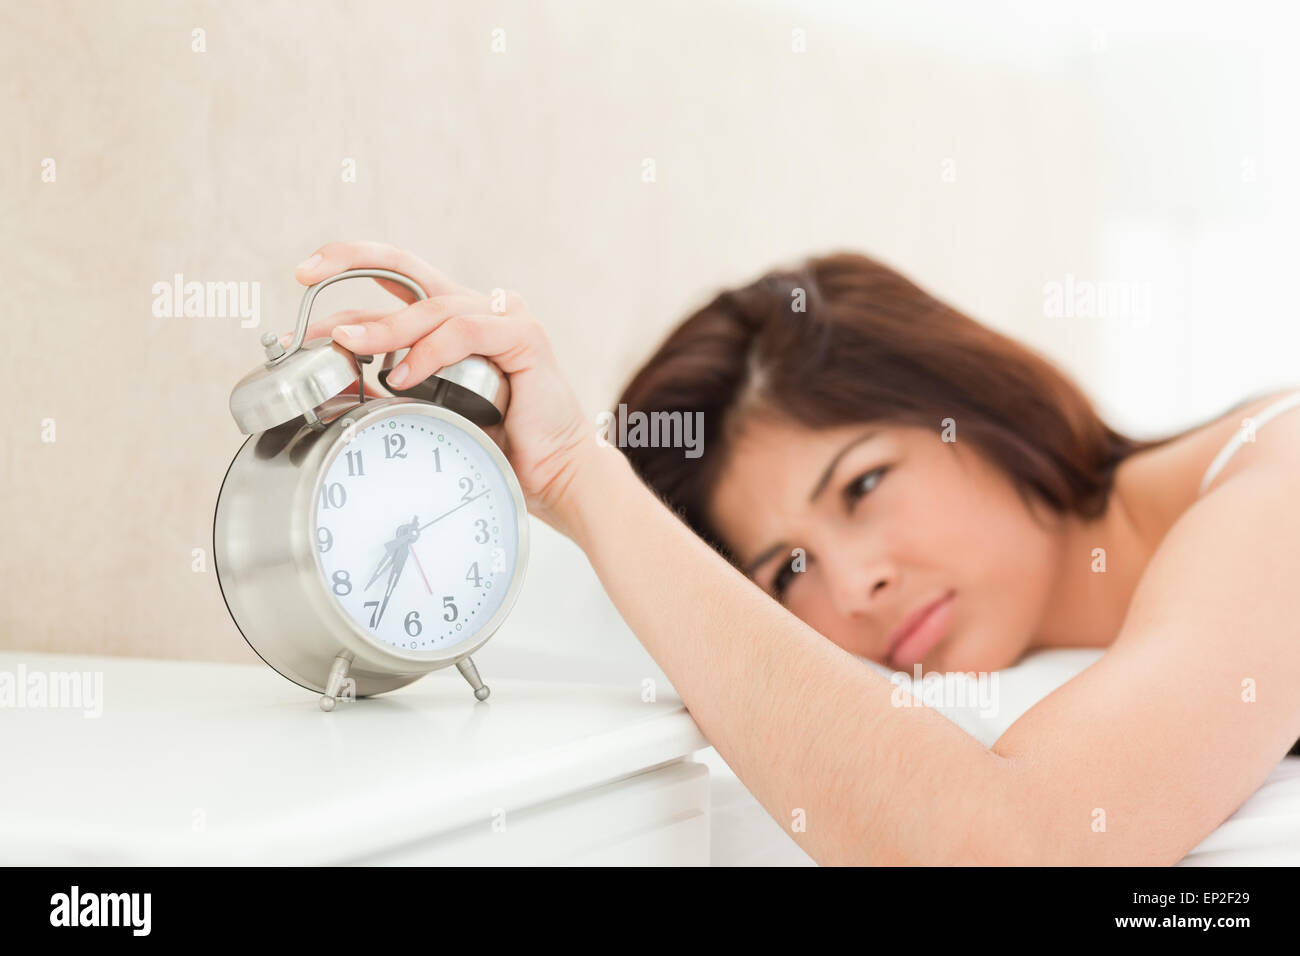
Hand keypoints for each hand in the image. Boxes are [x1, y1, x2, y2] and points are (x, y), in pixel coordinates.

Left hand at [292, 241, 602, 535]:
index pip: (395, 276)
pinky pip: (467, 333)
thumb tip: (332, 375)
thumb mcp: (425, 410)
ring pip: (431, 307)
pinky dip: (429, 351)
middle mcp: (478, 307)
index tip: (302, 279)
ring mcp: (504, 317)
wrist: (549, 475)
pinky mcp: (525, 337)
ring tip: (347, 347)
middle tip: (306, 281)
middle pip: (406, 267)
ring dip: (384, 328)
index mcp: (453, 318)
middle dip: (350, 264)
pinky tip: (402, 376)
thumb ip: (387, 386)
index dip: (347, 267)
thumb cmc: (495, 444)